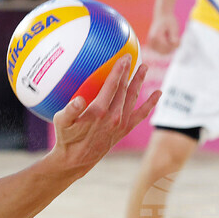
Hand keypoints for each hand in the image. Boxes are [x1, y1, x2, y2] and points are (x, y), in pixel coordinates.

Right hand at [52, 55, 160, 172]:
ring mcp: (121, 123)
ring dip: (139, 82)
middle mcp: (114, 116)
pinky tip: (157, 94)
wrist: (76, 160)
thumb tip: (78, 100)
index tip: (124, 57)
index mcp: (99, 111)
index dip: (119, 70)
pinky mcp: (124, 130)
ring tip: (144, 68)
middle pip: (124, 89)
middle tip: (132, 58)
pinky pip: (141, 114)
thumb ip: (69, 111)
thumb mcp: (61, 123)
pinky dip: (150, 104)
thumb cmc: (66, 138)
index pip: (112, 86)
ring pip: (133, 98)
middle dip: (129, 72)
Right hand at [147, 11, 180, 53]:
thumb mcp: (174, 27)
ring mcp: (150, 44)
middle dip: (171, 48)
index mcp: (156, 37)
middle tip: (176, 39)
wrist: (162, 16)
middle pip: (164, 52)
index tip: (179, 39)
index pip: (167, 48)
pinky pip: (159, 51)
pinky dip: (165, 48)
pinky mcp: (150, 45)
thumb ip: (175, 37)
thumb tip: (176, 46)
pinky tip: (167, 41)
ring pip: (162, 53)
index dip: (174, 46)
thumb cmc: (169, 20)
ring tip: (171, 39)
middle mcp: (151, 41)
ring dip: (168, 48)